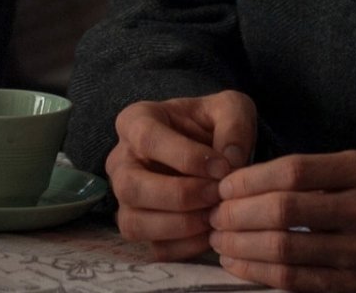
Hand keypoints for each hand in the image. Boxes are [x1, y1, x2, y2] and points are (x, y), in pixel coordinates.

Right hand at [105, 90, 257, 260]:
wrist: (212, 149)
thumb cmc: (214, 124)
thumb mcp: (231, 108)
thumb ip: (234, 124)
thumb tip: (231, 160)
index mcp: (136, 121)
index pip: (147, 139)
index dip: (185, 157)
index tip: (222, 167)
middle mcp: (121, 161)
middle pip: (131, 187)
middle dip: (179, 196)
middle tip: (216, 195)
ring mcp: (126, 199)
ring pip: (134, 223)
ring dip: (179, 225)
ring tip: (214, 216)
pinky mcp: (141, 228)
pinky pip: (153, 247)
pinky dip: (184, 246)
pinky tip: (210, 233)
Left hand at [210, 150, 355, 292]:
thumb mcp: (354, 171)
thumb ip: (308, 171)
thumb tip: (239, 182)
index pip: (294, 171)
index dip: (250, 179)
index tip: (224, 186)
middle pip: (285, 210)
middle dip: (238, 214)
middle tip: (214, 214)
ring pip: (285, 249)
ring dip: (240, 245)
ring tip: (218, 238)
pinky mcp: (351, 286)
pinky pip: (293, 279)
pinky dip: (256, 271)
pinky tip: (236, 262)